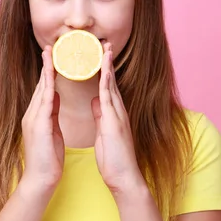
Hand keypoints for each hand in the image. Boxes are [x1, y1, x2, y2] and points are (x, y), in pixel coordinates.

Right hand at [21, 46, 63, 192]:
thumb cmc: (48, 159)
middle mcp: (32, 114)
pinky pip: (45, 101)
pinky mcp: (38, 125)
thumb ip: (52, 113)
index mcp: (38, 116)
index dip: (49, 72)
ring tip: (50, 54)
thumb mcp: (52, 131)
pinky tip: (52, 75)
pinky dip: (49, 86)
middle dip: (46, 65)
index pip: (44, 89)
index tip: (53, 57)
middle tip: (50, 47)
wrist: (41, 179)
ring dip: (46, 70)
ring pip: (42, 89)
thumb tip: (56, 98)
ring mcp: (33, 118)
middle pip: (41, 84)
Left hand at [91, 43, 145, 196]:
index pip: (106, 86)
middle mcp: (117, 111)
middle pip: (110, 81)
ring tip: (105, 48)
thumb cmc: (114, 159)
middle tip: (104, 42)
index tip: (97, 54)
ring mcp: (118, 115)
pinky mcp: (115, 122)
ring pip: (111, 85)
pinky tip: (104, 70)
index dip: (102, 69)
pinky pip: (109, 98)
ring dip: (108, 66)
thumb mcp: (104, 133)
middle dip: (107, 62)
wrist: (124, 178)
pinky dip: (107, 82)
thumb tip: (96, 102)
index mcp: (112, 113)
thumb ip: (101, 116)